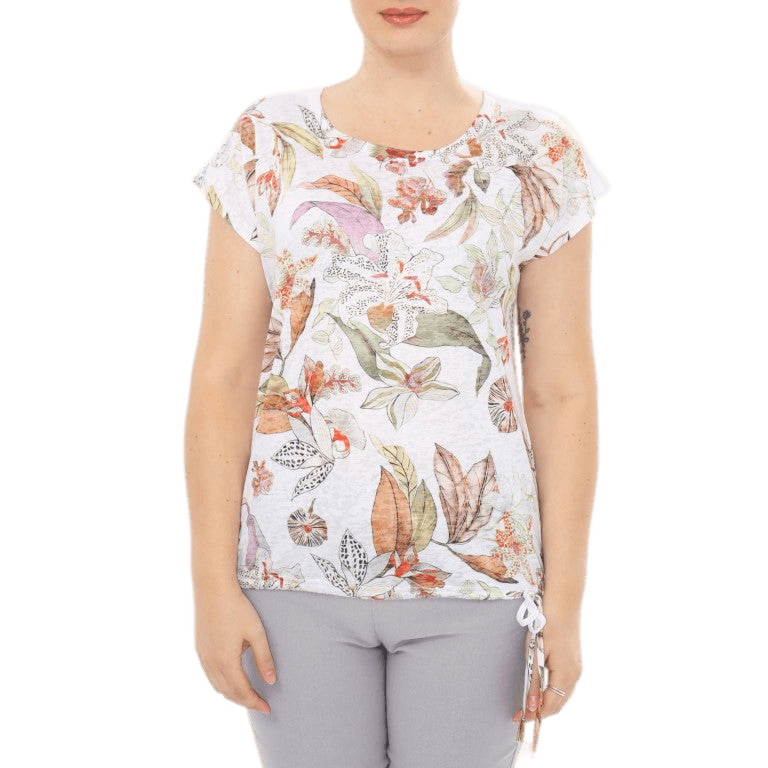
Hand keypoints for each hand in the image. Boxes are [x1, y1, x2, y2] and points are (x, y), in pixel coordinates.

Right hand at [192, 584, 276, 713]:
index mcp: (225, 661)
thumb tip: (271, 681)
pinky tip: (230, 681)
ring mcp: (201, 657)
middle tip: (260, 705)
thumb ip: (263, 658)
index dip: (255, 702)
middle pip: (228, 693)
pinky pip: (209, 676)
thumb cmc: (236, 607)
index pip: (241, 691)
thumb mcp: (255, 632)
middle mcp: (210, 663)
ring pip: (216, 686)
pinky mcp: (198, 649)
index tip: (267, 708)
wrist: (212, 588)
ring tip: (248, 696)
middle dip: (245, 702)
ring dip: (232, 695)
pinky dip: (221, 685)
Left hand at [512, 609, 584, 723]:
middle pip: (559, 704)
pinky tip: (542, 691)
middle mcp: (576, 675)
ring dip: (548, 704)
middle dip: (540, 712)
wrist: (563, 602)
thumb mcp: (535, 653)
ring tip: (529, 705)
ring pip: (563, 697)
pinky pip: (566, 687)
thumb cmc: (546, 624)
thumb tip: (530, 706)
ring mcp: (578, 669)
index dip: (534, 714)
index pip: (550, 705)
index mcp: (566, 674)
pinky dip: (555, 694)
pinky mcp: (576, 663)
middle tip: (520, 714)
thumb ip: (533, 681)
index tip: (518, 718)